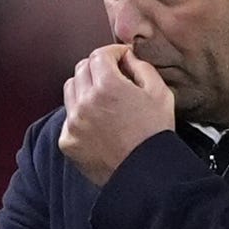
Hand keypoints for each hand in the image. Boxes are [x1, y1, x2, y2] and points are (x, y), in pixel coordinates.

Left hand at [59, 44, 174, 185]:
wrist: (145, 175)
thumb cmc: (155, 134)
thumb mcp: (160, 93)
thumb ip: (142, 67)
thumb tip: (127, 57)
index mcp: (108, 86)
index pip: (99, 55)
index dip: (112, 53)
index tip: (120, 59)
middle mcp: (85, 102)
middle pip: (82, 69)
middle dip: (98, 68)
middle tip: (113, 76)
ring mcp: (73, 123)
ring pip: (71, 90)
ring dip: (85, 88)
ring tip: (103, 99)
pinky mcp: (68, 141)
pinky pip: (68, 118)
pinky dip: (80, 115)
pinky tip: (98, 122)